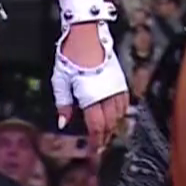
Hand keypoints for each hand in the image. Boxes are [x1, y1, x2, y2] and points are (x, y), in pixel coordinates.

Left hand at [56, 21, 127, 156]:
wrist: (87, 34)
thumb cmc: (71, 56)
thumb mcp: (60, 81)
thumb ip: (63, 104)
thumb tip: (63, 122)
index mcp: (91, 97)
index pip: (96, 126)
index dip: (96, 141)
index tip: (93, 151)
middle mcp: (107, 94)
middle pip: (110, 123)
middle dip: (105, 137)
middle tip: (99, 146)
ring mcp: (116, 86)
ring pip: (120, 114)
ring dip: (114, 126)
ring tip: (107, 133)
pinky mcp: (120, 79)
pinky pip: (125, 101)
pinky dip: (122, 112)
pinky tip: (117, 114)